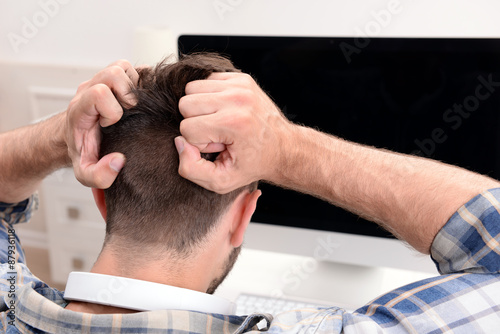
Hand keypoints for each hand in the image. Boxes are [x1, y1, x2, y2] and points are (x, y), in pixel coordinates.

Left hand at [66, 60, 138, 188]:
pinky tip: (136, 100)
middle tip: (128, 113)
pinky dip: (138, 80)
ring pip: (121, 66)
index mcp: (80, 109)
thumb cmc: (83, 152)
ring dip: (133, 85)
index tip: (112, 126)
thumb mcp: (86, 173)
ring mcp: (99, 81)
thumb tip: (119, 161)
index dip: (112, 110)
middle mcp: (88, 90)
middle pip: (113, 73)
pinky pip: (128, 68)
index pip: (99, 94)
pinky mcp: (111, 78)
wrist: (75, 137)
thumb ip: (99, 175)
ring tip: (131, 106)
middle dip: (128, 94)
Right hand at [177, 72, 290, 192]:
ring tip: (220, 123)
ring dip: (200, 108)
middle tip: (218, 134)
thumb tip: (179, 141)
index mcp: (234, 123)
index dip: (198, 143)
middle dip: (196, 122)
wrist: (282, 147)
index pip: (187, 129)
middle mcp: (237, 99)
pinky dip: (210, 97)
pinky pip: (206, 80)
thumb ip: (191, 169)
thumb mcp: (221, 181)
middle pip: (185, 104)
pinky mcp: (241, 77)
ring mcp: (240, 85)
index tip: (219, 148)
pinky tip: (224, 111)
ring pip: (191, 89)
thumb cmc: (252, 164)